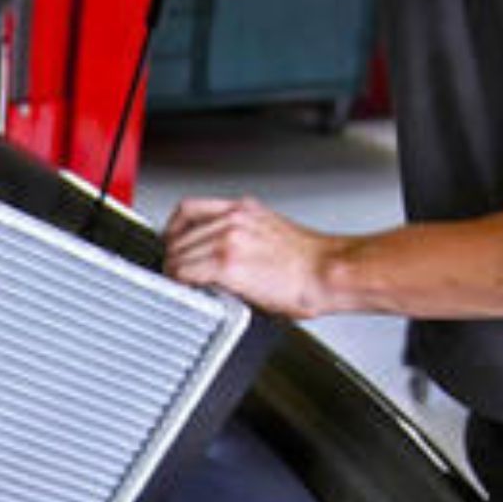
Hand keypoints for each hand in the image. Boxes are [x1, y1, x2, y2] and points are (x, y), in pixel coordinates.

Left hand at [162, 197, 350, 318]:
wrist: (330, 272)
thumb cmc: (309, 262)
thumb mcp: (270, 231)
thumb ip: (239, 235)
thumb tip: (216, 255)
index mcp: (243, 209)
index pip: (188, 210)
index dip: (173, 231)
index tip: (172, 245)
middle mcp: (233, 220)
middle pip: (178, 234)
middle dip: (172, 256)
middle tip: (175, 274)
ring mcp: (228, 240)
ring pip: (178, 254)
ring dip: (174, 273)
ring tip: (182, 286)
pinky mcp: (227, 265)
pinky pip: (186, 273)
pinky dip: (181, 284)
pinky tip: (190, 291)